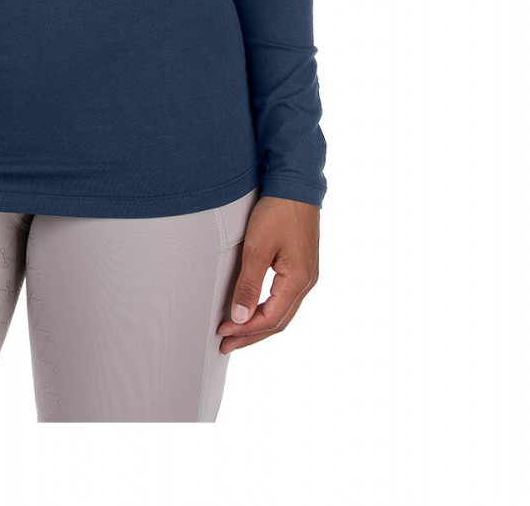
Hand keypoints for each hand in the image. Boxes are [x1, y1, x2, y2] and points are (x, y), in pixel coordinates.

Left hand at [216, 194, 318, 352]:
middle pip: (278, 321)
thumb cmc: (277, 212)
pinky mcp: (303, 265)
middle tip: (226, 344)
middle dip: (251, 335)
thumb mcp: (257, 248)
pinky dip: (268, 308)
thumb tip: (240, 318)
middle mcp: (307, 282)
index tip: (222, 333)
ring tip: (237, 333)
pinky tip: (255, 310)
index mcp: (298, 280)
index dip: (244, 330)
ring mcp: (307, 274)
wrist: (295, 184)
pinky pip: (285, 297)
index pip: (269, 319)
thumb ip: (248, 284)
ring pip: (283, 311)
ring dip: (259, 324)